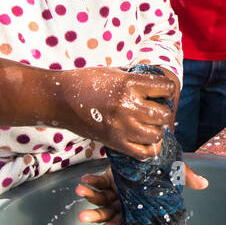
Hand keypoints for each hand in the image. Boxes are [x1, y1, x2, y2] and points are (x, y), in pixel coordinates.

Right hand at [58, 66, 177, 160]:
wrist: (59, 99)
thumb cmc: (83, 81)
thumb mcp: (112, 71)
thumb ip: (134, 76)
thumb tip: (153, 81)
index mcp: (128, 85)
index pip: (166, 88)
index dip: (167, 90)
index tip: (161, 92)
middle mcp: (128, 106)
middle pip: (164, 115)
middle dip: (163, 112)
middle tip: (155, 111)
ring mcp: (121, 127)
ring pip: (156, 135)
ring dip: (156, 130)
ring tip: (149, 126)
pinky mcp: (114, 142)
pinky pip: (143, 153)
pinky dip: (148, 149)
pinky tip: (143, 141)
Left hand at [76, 162, 208, 224]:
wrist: (151, 153)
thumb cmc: (163, 169)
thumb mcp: (174, 172)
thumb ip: (186, 177)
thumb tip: (206, 184)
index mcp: (137, 208)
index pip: (123, 222)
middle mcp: (125, 203)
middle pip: (107, 213)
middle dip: (95, 216)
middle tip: (82, 216)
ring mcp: (115, 191)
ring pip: (99, 199)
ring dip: (89, 197)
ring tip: (80, 191)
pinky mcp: (109, 179)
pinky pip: (98, 183)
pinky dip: (91, 182)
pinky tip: (84, 180)